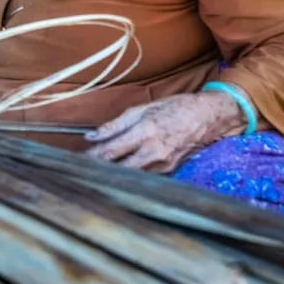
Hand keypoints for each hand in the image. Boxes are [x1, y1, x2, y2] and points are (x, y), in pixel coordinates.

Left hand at [84, 91, 248, 172]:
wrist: (209, 118)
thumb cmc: (175, 108)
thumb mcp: (143, 109)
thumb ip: (116, 124)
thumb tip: (91, 136)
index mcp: (145, 131)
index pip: (111, 151)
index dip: (91, 158)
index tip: (74, 161)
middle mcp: (154, 151)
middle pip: (118, 169)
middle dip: (98, 171)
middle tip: (78, 171)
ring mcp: (163, 164)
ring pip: (130, 175)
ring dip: (112, 174)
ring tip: (94, 171)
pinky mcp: (170, 171)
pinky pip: (144, 176)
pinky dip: (129, 174)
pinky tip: (118, 172)